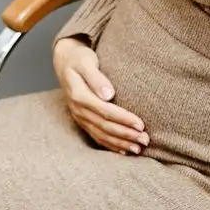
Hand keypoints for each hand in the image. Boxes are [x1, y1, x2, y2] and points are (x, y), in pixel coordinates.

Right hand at [54, 37, 149, 154]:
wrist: (64, 61)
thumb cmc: (79, 59)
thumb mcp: (86, 62)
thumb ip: (96, 78)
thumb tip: (109, 95)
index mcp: (79, 95)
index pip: (105, 111)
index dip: (123, 119)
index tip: (141, 124)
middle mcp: (78, 109)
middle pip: (105, 126)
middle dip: (126, 134)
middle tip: (145, 139)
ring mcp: (79, 116)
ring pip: (101, 134)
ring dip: (120, 143)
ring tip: (138, 149)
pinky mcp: (82, 120)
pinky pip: (96, 136)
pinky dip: (110, 145)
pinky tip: (123, 150)